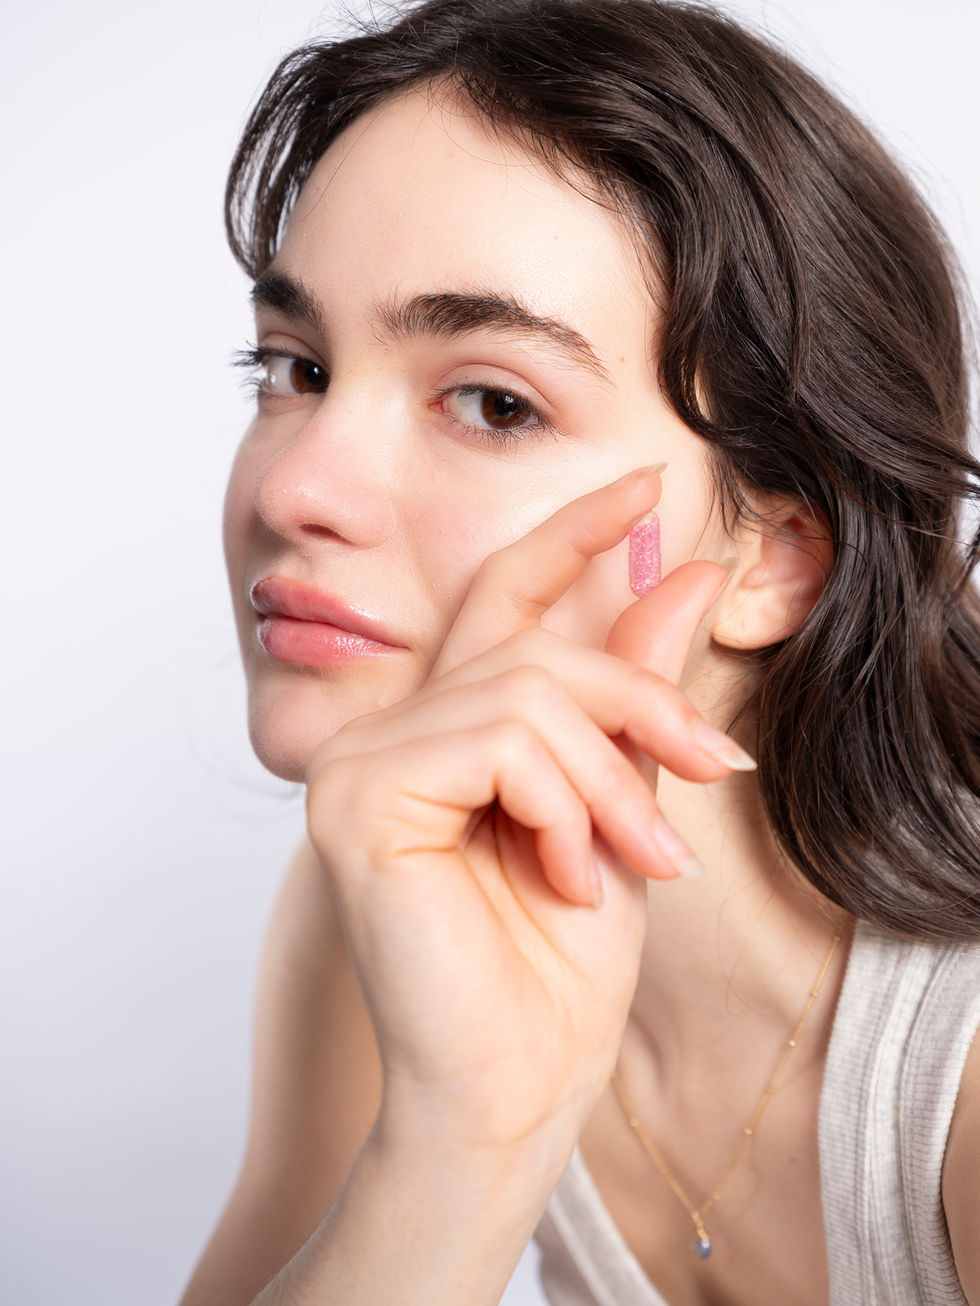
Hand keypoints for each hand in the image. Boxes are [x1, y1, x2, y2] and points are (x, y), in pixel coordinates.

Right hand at [305, 466, 743, 1168]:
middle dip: (638, 705)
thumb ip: (632, 689)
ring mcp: (357, 763)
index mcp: (442, 729)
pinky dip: (560, 804)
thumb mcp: (620, 800)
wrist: (516, 1083)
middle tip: (703, 774)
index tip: (645, 485)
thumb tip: (684, 573)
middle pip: (533, 647)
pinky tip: (565, 873)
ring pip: (523, 691)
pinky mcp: (355, 799)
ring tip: (631, 859)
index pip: (499, 596)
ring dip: (608, 778)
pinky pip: (495, 740)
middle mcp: (385, 732)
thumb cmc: (559, 961)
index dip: (569, 534)